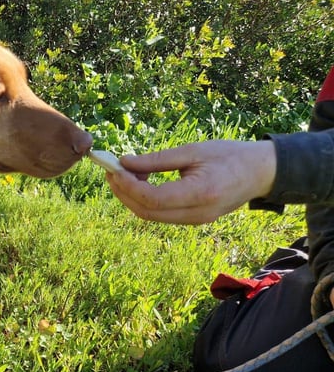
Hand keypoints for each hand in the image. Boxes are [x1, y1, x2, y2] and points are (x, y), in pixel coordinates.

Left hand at [106, 140, 276, 224]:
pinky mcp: (193, 220)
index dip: (128, 186)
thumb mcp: (194, 151)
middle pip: (147, 212)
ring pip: (151, 216)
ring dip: (131, 197)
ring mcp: (195, 221)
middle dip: (123, 193)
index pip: (153, 199)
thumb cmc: (230, 156)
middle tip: (110, 171)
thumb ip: (158, 160)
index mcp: (200, 194)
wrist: (261, 173)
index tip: (114, 168)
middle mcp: (196, 214)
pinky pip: (161, 215)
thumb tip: (125, 162)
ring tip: (122, 174)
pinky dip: (144, 200)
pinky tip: (139, 181)